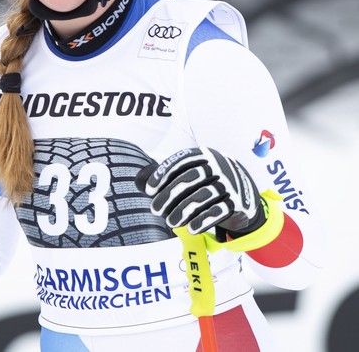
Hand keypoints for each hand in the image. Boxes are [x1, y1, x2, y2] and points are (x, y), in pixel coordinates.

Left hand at [135, 147, 264, 235]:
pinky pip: (218, 211)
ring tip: (170, 222)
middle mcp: (219, 166)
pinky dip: (202, 220)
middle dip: (169, 195)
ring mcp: (230, 183)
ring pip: (203, 196)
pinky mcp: (238, 202)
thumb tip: (137, 181)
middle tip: (155, 210)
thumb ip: (165, 176)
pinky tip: (190, 228)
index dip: (163, 174)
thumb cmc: (209, 183)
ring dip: (183, 211)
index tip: (148, 189)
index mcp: (205, 155)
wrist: (246, 197)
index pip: (181, 160)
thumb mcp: (191, 174)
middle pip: (190, 178)